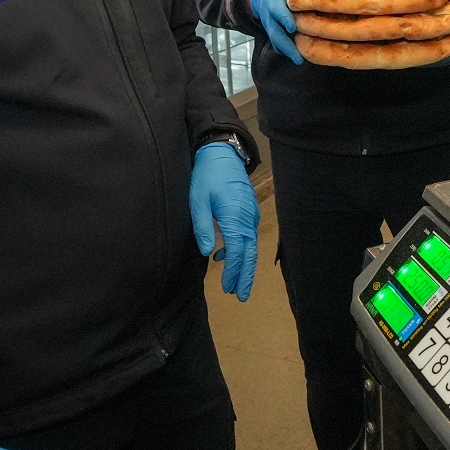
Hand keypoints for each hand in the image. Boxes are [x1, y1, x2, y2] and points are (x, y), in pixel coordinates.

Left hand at [191, 142, 258, 300]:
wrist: (222, 154)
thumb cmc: (207, 176)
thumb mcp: (198, 201)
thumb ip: (203, 227)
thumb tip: (208, 253)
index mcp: (235, 217)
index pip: (237, 252)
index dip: (234, 272)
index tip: (229, 288)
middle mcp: (247, 219)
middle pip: (250, 253)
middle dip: (245, 276)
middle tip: (241, 296)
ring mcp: (251, 215)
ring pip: (251, 246)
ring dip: (244, 266)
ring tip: (236, 284)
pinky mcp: (249, 211)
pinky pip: (248, 236)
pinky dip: (242, 250)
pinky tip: (226, 256)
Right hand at [246, 0, 320, 64]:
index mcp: (274, 0)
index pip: (278, 11)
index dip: (284, 19)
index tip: (291, 27)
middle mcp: (270, 16)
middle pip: (275, 32)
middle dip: (285, 44)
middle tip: (297, 56)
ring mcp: (271, 26)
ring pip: (276, 40)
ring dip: (286, 51)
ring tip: (299, 60)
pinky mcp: (274, 32)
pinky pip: (277, 44)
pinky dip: (285, 51)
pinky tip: (297, 58)